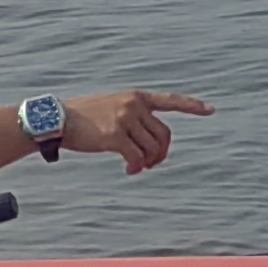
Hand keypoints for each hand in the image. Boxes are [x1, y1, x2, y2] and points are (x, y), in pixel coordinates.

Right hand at [64, 89, 212, 172]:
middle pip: (164, 134)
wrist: (57, 119)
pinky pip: (137, 158)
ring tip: (135, 166)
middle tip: (151, 164)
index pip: (170, 100)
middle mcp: (134, 105)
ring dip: (148, 162)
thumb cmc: (84, 117)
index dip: (192, 106)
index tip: (210, 110)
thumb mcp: (112, 107)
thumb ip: (134, 119)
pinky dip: (136, 167)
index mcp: (136, 96)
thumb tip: (149, 149)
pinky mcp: (115, 136)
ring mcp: (125, 119)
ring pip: (152, 148)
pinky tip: (129, 170)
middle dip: (161, 152)